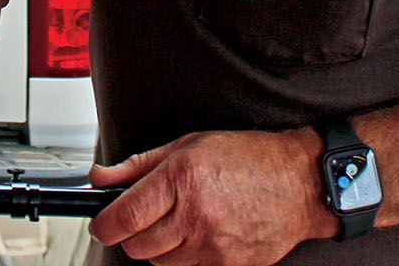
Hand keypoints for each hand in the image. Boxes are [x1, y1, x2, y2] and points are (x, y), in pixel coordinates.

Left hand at [88, 129, 331, 265]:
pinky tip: (199, 232)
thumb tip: (100, 178)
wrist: (299, 183)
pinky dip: (184, 256)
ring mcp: (212, 245)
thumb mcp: (187, 145)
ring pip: (159, 261)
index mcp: (181, 178)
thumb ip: (137, 165)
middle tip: (142, 216)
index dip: (104, 225)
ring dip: (158, 245)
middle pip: (136, 245)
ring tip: (178, 219)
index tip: (100, 223)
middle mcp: (194, 214)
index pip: (125, 217)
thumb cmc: (247, 158)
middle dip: (131, 233)